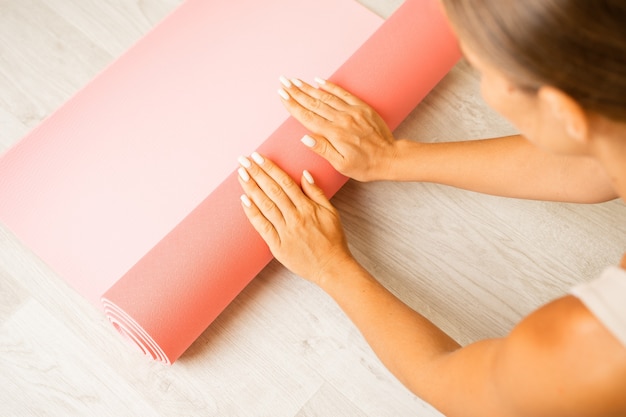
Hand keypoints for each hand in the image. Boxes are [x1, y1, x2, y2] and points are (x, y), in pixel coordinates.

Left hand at [237, 152, 353, 285]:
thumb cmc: (333, 240)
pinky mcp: (277, 246)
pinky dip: (252, 213)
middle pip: (273, 190)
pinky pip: (262, 226)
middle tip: (244, 160)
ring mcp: (285, 232)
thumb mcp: (331, 213)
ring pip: (266, 205)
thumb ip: (317, 193)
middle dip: (257, 173)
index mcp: (308, 208)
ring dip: (252, 188)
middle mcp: (295, 217)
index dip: (271, 168)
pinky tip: (244, 200)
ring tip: (241, 174)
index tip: (259, 157)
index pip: (286, 182)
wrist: (332, 267)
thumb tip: (304, 174)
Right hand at [278, 77, 397, 181]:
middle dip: (296, 92)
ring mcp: (353, 111)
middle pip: (314, 103)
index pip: (308, 117)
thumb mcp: (341, 165)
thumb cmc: (365, 165)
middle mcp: (342, 119)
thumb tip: (304, 137)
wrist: (390, 158)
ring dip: (309, 88)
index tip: (281, 96)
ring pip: (326, 96)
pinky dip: (330, 86)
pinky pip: (343, 93)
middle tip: (283, 82)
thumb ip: (323, 149)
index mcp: (335, 134)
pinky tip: (319, 80)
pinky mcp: (362, 107)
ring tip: (295, 80)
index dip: (293, 106)